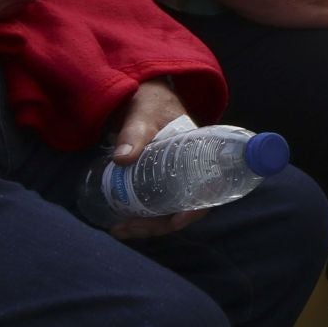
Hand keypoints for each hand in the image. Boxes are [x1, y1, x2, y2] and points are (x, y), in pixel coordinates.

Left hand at [104, 79, 208, 240]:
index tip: (178, 220)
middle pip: (183, 207)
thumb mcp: (144, 113)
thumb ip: (135, 132)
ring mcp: (174, 177)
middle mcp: (190, 170)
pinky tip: (120, 221)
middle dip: (157, 225)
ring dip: (146, 225)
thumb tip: (122, 159)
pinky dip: (141, 217)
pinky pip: (155, 205)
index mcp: (200, 153)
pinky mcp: (158, 181)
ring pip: (167, 210)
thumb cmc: (151, 101)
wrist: (143, 97)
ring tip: (118, 229)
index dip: (197, 208)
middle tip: (125, 228)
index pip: (209, 188)